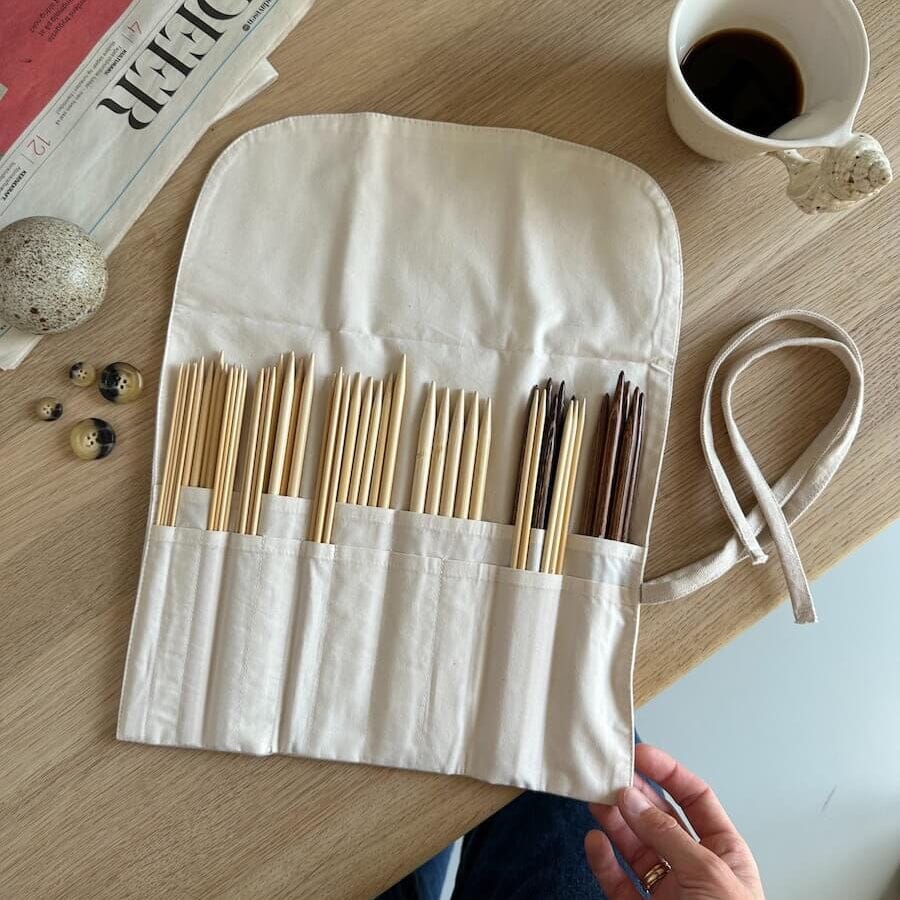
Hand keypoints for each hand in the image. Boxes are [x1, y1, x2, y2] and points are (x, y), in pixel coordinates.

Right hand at [584, 744, 763, 898]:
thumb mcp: (707, 874)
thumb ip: (666, 835)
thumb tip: (631, 797)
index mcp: (724, 853)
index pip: (696, 799)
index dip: (669, 773)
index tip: (640, 753)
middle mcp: (694, 868)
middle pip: (660, 819)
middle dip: (635, 795)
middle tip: (609, 774)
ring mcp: (667, 893)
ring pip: (635, 847)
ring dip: (615, 822)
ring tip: (594, 799)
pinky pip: (619, 882)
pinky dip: (604, 861)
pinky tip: (594, 842)